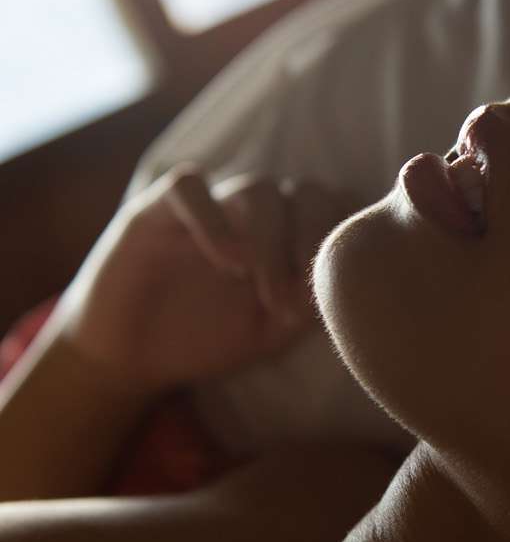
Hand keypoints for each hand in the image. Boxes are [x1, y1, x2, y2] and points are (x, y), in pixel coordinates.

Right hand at [53, 165, 353, 391]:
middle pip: (306, 191)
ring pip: (258, 190)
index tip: (334, 291)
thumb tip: (346, 288)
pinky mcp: (158, 208)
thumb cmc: (205, 338)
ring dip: (270, 240)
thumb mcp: (269, 333)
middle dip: (312, 238)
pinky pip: (189, 186)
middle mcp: (255, 214)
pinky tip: (226, 259)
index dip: (342, 240)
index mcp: (289, 236)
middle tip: (298, 294)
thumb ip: (309, 307)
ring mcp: (210, 206)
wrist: (132, 355)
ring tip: (262, 291)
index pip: (335, 209)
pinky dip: (213, 217)